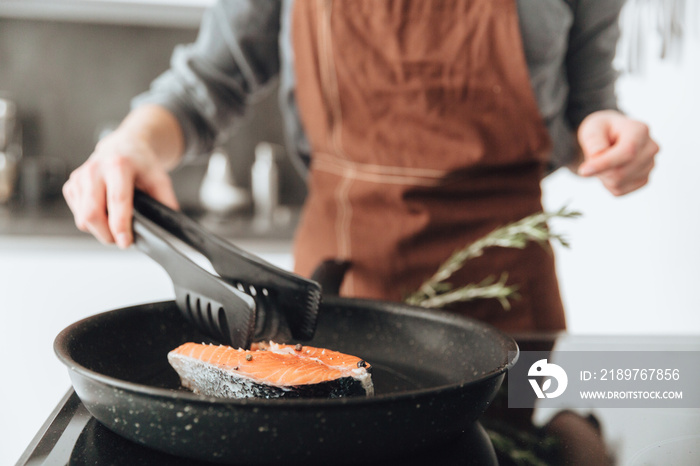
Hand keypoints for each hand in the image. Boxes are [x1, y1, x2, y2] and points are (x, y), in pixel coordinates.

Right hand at [63, 105, 182, 247]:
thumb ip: (165, 201)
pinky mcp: (71, 185)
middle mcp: (95, 170)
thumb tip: (168, 225)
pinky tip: (104, 214)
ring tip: (115, 226)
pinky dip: (91, 221)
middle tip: (121, 240)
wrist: (124, 146)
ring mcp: (80, 177)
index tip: (125, 242)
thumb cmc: (141, 163)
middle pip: (92, 213)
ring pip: (83, 218)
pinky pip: (77, 214)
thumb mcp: (160, 178)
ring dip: (99, 230)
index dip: (120, 225)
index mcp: (118, 165)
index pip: (117, 200)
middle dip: (107, 234)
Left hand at [576, 110, 658, 195]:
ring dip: (602, 176)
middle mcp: (650, 148)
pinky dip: (607, 183)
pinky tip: (609, 169)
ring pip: (618, 183)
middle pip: (621, 172)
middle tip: (593, 158)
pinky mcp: (643, 180)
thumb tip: (597, 156)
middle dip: (599, 170)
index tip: (584, 171)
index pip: (627, 152)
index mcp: (640, 130)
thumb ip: (593, 141)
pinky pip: (619, 191)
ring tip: (603, 161)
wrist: (612, 135)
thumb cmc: (603, 130)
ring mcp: (649, 166)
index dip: (604, 164)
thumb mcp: (592, 128)